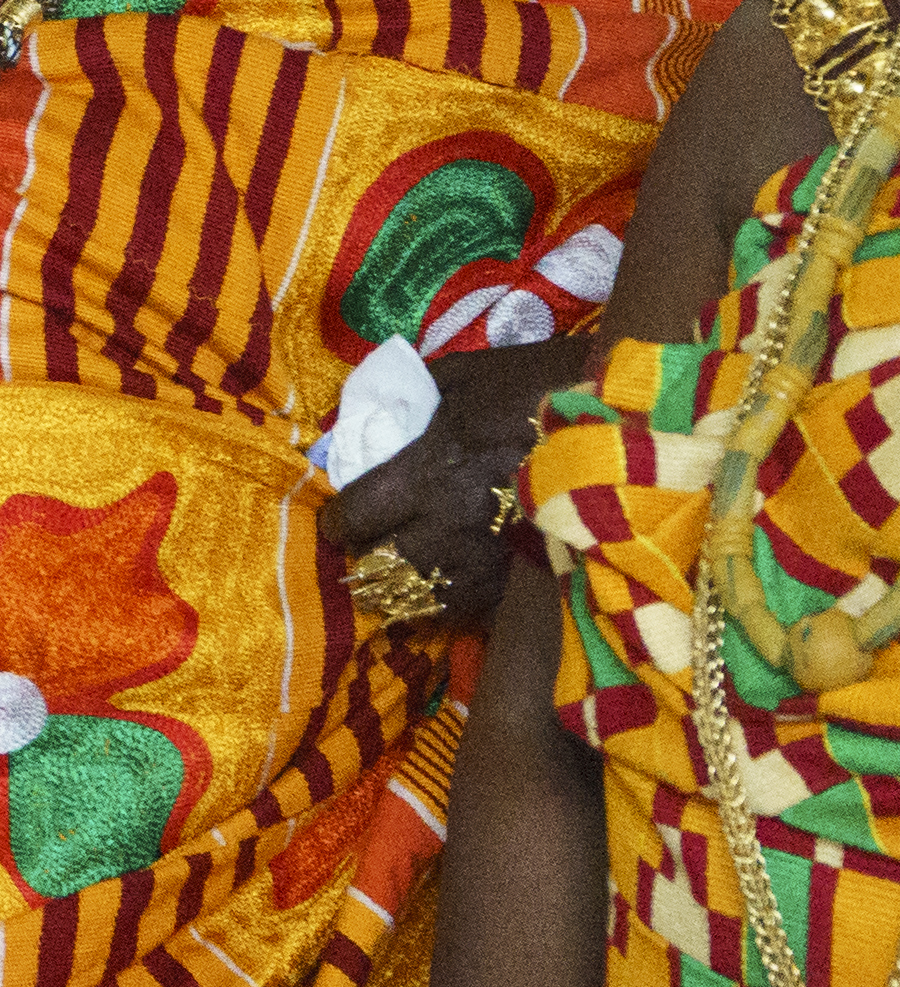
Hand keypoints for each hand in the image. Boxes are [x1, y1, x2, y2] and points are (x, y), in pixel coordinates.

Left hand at [332, 342, 563, 633]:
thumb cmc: (553, 387)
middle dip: (367, 556)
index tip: (343, 517)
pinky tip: (452, 589)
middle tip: (369, 547)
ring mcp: (492, 564)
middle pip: (378, 565)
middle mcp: (452, 525)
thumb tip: (371, 410)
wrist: (644, 425)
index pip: (355, 515)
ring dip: (404, 587)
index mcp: (430, 469)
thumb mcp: (475, 373)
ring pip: (419, 600)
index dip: (341, 519)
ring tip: (405, 573)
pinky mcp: (530, 586)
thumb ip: (417, 394)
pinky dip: (452, 605)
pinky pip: (471, 613)